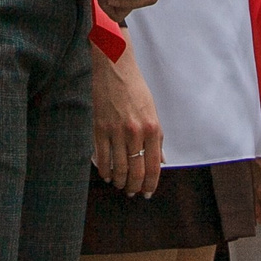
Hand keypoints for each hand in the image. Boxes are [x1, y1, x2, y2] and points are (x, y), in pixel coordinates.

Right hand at [90, 47, 161, 196]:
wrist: (115, 67)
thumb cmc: (135, 88)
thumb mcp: (152, 111)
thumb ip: (157, 138)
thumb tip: (160, 160)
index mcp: (152, 128)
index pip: (153, 166)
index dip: (150, 184)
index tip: (147, 193)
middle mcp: (136, 132)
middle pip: (136, 171)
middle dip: (135, 187)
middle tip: (132, 193)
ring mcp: (116, 131)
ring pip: (118, 167)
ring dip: (120, 181)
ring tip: (120, 185)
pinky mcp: (100, 127)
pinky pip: (102, 157)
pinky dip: (104, 170)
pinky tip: (106, 175)